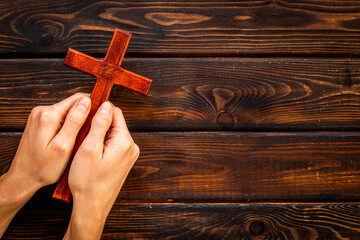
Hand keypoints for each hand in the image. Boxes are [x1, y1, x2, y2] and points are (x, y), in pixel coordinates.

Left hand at [10, 93, 90, 187]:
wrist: (23, 178)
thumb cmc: (43, 167)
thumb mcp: (64, 146)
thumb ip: (75, 122)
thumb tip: (86, 102)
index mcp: (49, 115)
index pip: (79, 99)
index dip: (94, 107)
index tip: (101, 121)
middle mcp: (42, 111)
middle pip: (73, 104)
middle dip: (85, 116)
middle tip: (91, 134)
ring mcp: (39, 116)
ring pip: (67, 111)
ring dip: (77, 122)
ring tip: (81, 138)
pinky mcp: (39, 122)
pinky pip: (60, 118)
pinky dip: (68, 126)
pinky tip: (71, 139)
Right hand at [64, 101, 138, 239]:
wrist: (92, 207)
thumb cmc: (87, 180)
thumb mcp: (89, 148)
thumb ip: (99, 124)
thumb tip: (105, 105)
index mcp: (125, 141)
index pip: (114, 112)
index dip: (98, 111)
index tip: (84, 116)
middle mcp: (132, 146)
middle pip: (114, 123)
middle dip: (98, 125)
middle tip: (81, 135)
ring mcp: (129, 155)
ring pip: (112, 134)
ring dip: (99, 135)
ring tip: (84, 147)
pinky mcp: (124, 162)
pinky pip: (113, 145)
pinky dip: (102, 145)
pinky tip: (90, 155)